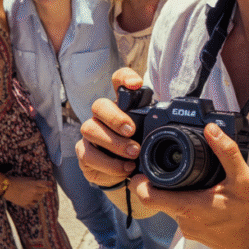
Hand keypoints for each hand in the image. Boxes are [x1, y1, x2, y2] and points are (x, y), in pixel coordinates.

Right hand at [3, 177, 50, 206]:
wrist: (6, 187)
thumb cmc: (15, 180)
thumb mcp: (26, 178)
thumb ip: (33, 180)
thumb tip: (37, 182)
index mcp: (34, 184)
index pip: (45, 184)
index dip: (49, 184)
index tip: (51, 185)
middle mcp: (34, 192)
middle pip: (43, 193)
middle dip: (44, 191)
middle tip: (43, 191)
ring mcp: (29, 199)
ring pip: (38, 200)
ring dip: (38, 197)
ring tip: (36, 196)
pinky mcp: (25, 204)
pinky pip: (31, 205)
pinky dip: (32, 204)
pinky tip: (31, 202)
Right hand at [76, 67, 144, 188]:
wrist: (127, 171)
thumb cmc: (140, 146)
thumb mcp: (151, 135)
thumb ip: (154, 128)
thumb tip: (164, 125)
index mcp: (122, 105)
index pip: (119, 81)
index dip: (125, 78)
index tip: (136, 84)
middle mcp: (103, 116)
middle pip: (99, 105)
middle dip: (115, 118)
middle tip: (132, 130)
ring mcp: (90, 133)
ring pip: (89, 129)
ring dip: (113, 143)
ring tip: (133, 154)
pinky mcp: (84, 152)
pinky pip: (88, 155)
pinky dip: (108, 164)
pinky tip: (124, 168)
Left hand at [129, 123, 248, 248]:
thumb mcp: (242, 178)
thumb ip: (226, 152)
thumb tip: (211, 130)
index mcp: (190, 207)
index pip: (149, 197)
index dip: (139, 183)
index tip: (140, 169)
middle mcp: (184, 221)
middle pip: (159, 198)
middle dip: (161, 182)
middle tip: (169, 164)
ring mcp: (189, 230)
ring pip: (171, 206)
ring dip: (177, 192)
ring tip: (191, 177)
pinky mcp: (195, 234)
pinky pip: (182, 215)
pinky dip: (187, 202)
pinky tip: (203, 194)